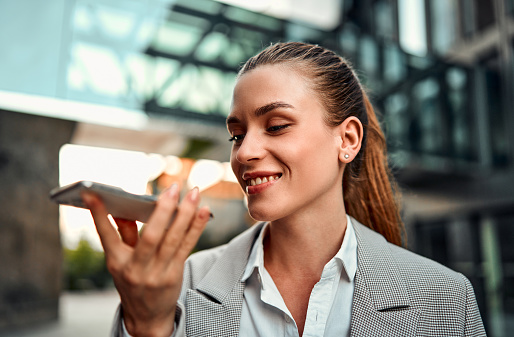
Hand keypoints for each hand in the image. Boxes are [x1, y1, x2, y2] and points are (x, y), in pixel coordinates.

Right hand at [82, 185, 209, 336]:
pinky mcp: (174, 275)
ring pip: (173, 239)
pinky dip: (196, 227)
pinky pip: (187, 247)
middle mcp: (136, 269)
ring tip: (194, 193)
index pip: (106, 235)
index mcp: (116, 263)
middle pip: (151, 236)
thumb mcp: (120, 263)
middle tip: (174, 188)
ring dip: (186, 213)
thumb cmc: (133, 282)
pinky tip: (203, 211)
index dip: (98, 214)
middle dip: (163, 209)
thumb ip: (122, 235)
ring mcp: (156, 274)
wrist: (147, 317)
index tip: (92, 193)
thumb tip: (122, 209)